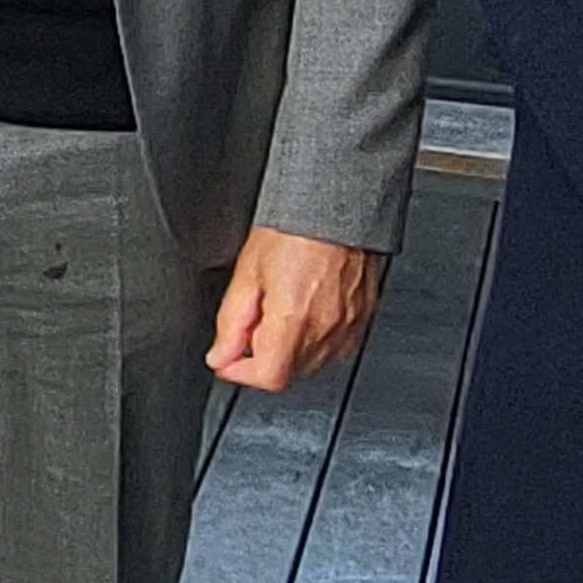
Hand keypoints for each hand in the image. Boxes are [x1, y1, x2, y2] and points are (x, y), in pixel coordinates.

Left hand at [207, 226, 381, 390]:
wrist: (334, 207)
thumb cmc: (293, 228)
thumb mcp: (247, 272)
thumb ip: (231, 322)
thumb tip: (220, 356)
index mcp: (294, 316)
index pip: (268, 376)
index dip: (240, 373)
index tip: (227, 360)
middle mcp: (326, 326)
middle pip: (288, 370)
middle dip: (263, 354)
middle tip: (255, 319)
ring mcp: (348, 325)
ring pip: (311, 362)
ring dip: (289, 348)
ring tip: (281, 308)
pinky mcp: (363, 318)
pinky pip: (335, 347)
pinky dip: (315, 339)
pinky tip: (305, 309)